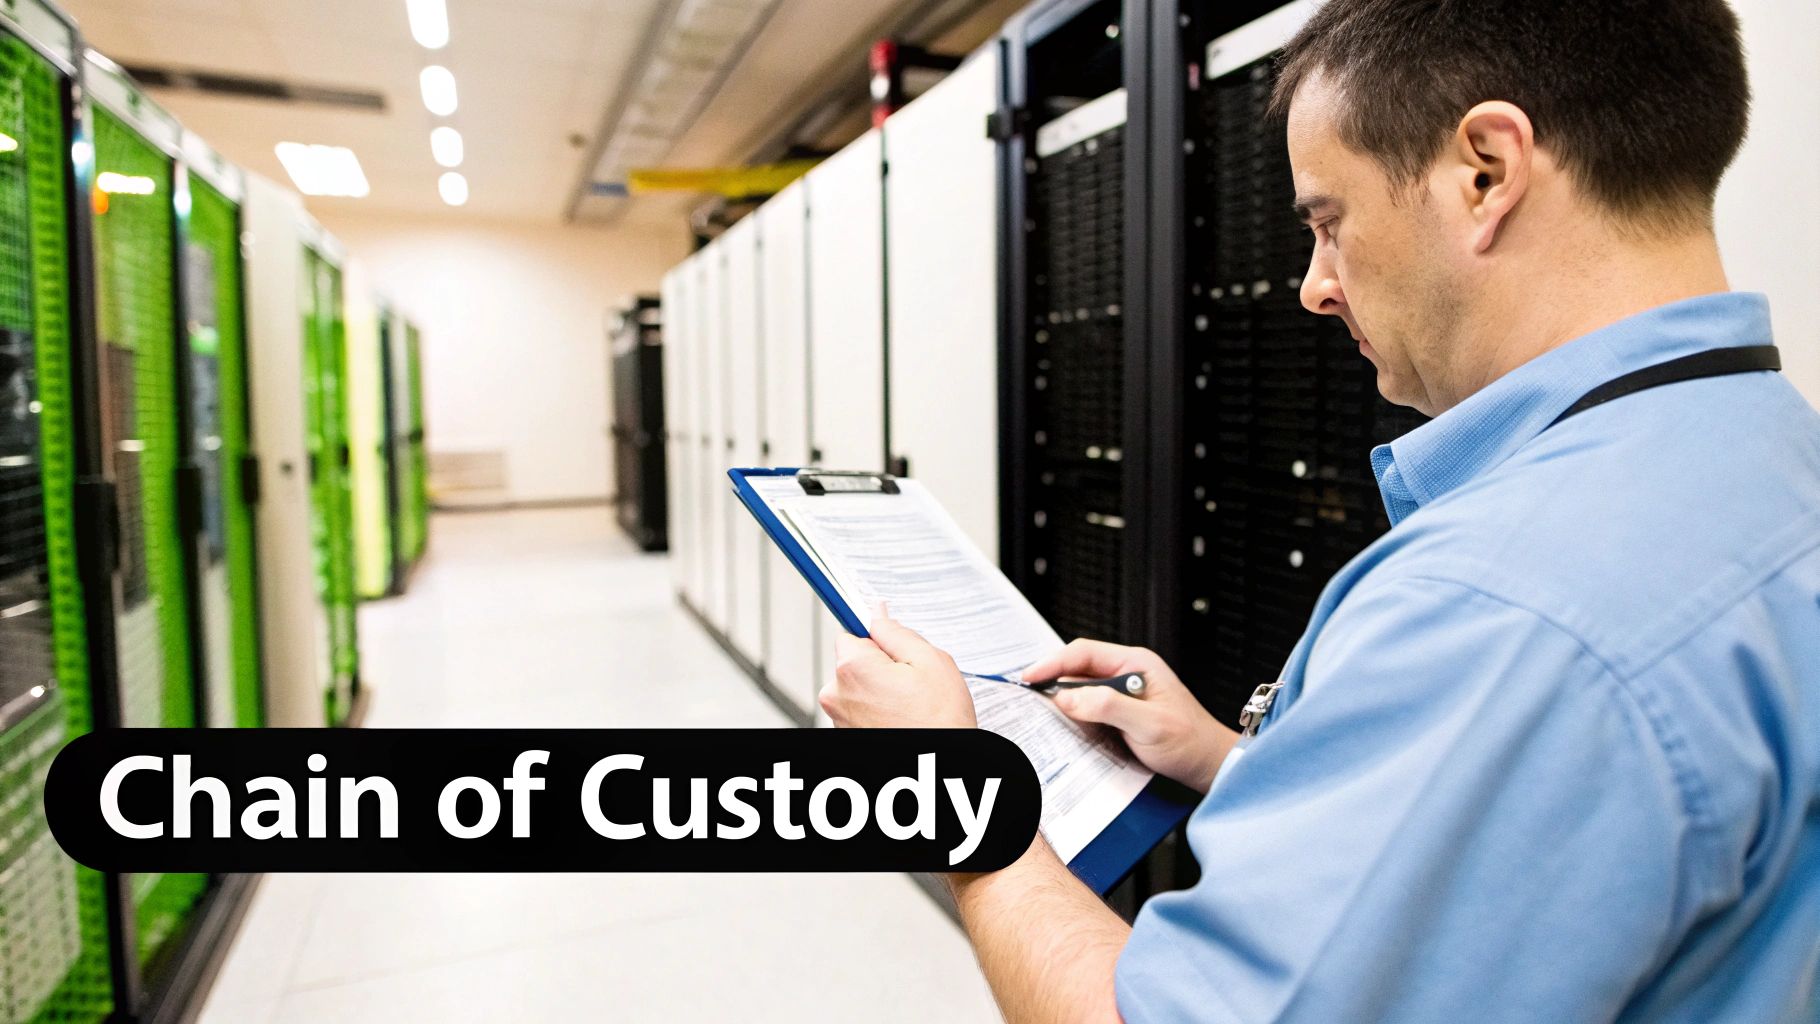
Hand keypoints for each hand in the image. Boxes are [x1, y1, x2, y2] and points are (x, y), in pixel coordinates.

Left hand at [822, 615, 978, 728]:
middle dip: (878, 666)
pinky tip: (899, 719)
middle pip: (853, 662)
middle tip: (910, 682)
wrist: (939, 762)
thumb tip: (878, 614)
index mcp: (853, 668)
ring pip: (858, 687)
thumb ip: (898, 632)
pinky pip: (859, 710)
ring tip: (907, 705)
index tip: (888, 648)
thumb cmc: (939, 722)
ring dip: (878, 691)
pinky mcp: (845, 734)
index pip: (852, 633)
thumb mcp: (930, 661)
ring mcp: (838, 718)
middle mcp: (837, 694)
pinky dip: (876, 711)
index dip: (877, 640)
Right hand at [1021, 639, 1235, 792]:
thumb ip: (1109, 707)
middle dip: (1052, 681)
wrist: (1209, 766)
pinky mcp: (1119, 714)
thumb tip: (1068, 696)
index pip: (1083, 653)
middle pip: (1078, 670)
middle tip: (1026, 696)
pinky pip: (1088, 709)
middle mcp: (1126, 674)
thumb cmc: (1190, 742)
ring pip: (1080, 691)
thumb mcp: (1149, 724)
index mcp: (1135, 663)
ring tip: (1039, 712)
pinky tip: (1063, 728)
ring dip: (1062, 701)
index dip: (1052, 663)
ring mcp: (1122, 694)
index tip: (1029, 677)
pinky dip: (1073, 717)